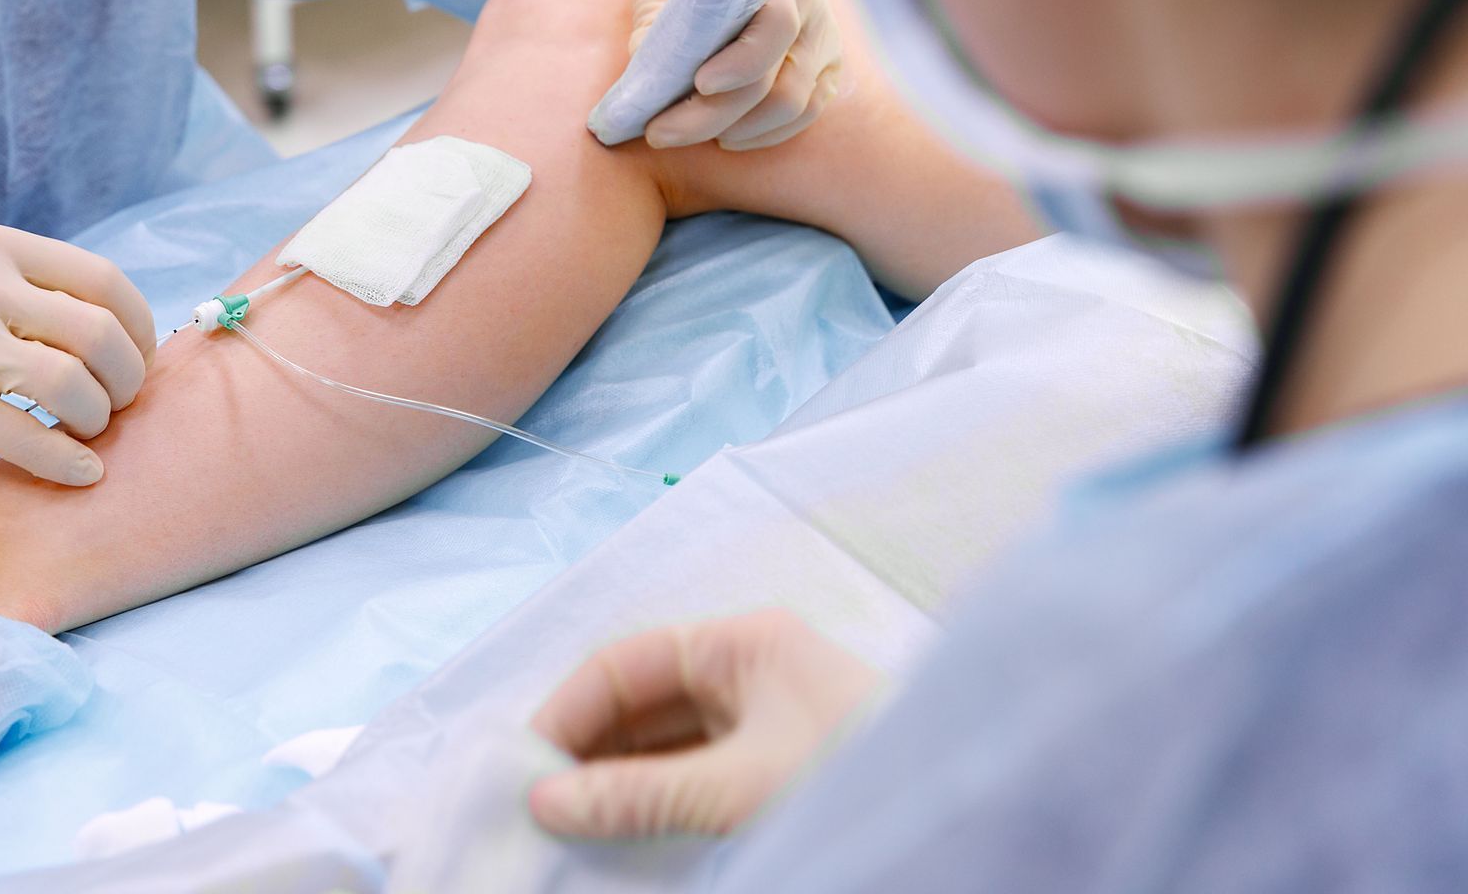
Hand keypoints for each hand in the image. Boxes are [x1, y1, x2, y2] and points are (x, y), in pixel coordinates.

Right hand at [0, 224, 154, 485]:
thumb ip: (39, 290)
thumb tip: (125, 337)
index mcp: (1, 249)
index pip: (105, 281)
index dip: (138, 328)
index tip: (136, 360)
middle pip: (99, 334)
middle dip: (125, 379)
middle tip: (117, 403)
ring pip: (68, 384)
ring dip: (97, 418)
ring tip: (89, 430)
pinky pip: (24, 436)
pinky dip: (65, 460)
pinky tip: (81, 472)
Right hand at [528, 610, 877, 839]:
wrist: (963, 819)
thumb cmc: (855, 776)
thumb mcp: (736, 790)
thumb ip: (637, 797)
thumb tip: (545, 803)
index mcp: (744, 643)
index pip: (627, 662)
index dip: (568, 711)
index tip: (523, 770)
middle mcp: (753, 672)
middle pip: (643, 704)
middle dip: (588, 754)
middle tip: (536, 812)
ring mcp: (769, 723)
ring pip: (668, 748)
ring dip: (619, 787)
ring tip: (569, 834)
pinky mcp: (781, 771)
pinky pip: (699, 781)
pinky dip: (659, 809)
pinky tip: (625, 843)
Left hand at [630, 0, 839, 150]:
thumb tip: (642, 58)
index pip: (778, 23)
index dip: (742, 62)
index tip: (698, 83)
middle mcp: (812, 4)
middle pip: (779, 80)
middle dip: (715, 116)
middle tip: (659, 132)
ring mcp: (824, 35)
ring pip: (798, 103)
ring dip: (742, 130)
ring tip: (686, 134)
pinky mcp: (827, 59)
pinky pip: (811, 108)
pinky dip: (771, 132)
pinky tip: (728, 135)